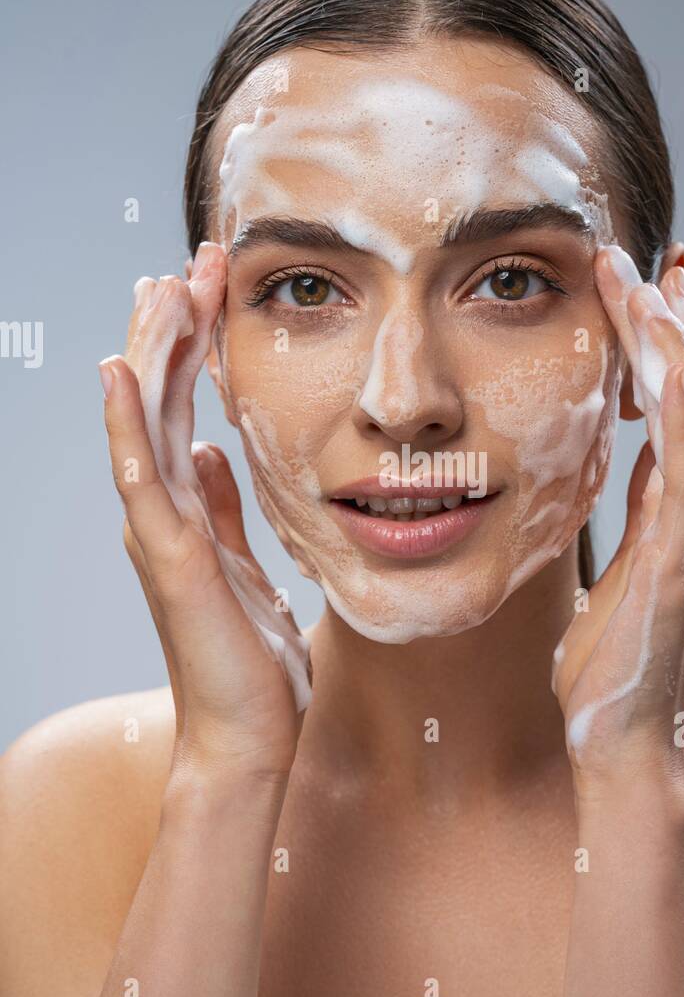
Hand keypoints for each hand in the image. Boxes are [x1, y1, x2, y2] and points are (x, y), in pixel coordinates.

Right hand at [99, 242, 311, 784]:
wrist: (247, 737)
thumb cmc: (249, 660)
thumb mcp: (246, 564)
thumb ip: (224, 508)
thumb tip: (212, 451)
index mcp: (186, 510)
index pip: (181, 408)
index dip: (191, 346)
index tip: (212, 286)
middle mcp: (163, 513)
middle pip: (159, 401)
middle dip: (175, 328)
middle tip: (192, 259)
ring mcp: (160, 534)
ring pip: (146, 423)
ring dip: (152, 352)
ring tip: (159, 286)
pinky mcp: (171, 560)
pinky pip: (144, 478)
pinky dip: (129, 424)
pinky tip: (122, 371)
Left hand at [552, 246, 683, 793]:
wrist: (617, 740)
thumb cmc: (603, 667)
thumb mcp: (600, 575)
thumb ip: (614, 523)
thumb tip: (603, 473)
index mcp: (671, 512)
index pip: (676, 408)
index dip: (665, 345)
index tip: (644, 286)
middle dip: (676, 323)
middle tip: (653, 257)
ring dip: (677, 345)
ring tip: (650, 283)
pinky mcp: (680, 557)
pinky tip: (669, 361)